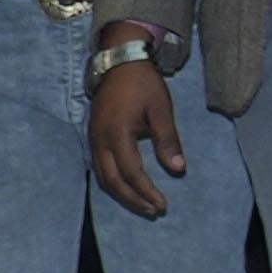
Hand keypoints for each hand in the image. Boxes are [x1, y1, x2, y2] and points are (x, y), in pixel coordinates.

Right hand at [90, 52, 183, 216]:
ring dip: (123, 194)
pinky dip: (115, 182)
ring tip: (143, 205)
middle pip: (113, 181)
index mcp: (117, 133)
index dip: (147, 191)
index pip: (132, 172)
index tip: (163, 205)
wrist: (120, 60)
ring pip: (104, 177)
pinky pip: (100, 167)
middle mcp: (100, 139)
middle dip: (133, 200)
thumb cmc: (144, 83)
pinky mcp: (94, 135)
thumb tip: (178, 169)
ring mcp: (94, 138)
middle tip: (154, 212)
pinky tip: (128, 187)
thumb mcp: (161, 109)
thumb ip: (168, 140)